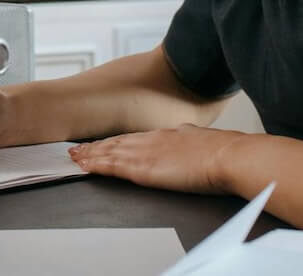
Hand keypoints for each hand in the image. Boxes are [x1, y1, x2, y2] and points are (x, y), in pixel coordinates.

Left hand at [67, 124, 245, 193]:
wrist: (227, 156)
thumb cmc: (223, 153)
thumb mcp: (203, 141)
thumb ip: (191, 142)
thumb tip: (191, 143)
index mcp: (167, 134)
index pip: (134, 137)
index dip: (117, 140)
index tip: (104, 142)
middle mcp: (152, 139)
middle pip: (117, 142)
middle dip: (97, 146)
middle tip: (78, 149)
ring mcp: (146, 152)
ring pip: (110, 152)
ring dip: (91, 155)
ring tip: (75, 157)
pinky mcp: (143, 169)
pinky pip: (113, 166)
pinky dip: (97, 165)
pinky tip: (86, 167)